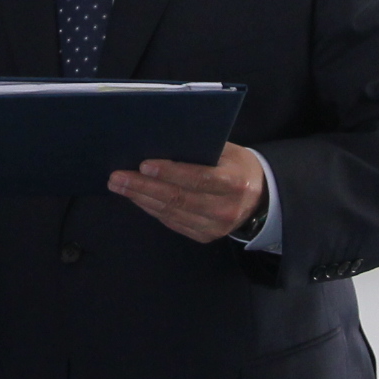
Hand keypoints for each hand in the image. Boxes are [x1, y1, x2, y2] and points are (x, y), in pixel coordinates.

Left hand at [110, 142, 268, 243]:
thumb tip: (161, 141)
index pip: (198, 178)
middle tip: (117, 177)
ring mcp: (215, 227)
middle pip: (178, 198)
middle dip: (143, 187)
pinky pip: (172, 223)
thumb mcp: (228, 151)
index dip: (170, 173)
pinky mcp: (205, 237)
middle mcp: (225, 209)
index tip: (143, 165)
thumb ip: (201, 148)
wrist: (261, 198)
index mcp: (234, 183)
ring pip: (171, 212)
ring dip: (141, 199)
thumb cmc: (238, 166)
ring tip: (120, 186)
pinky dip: (151, 209)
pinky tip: (137, 198)